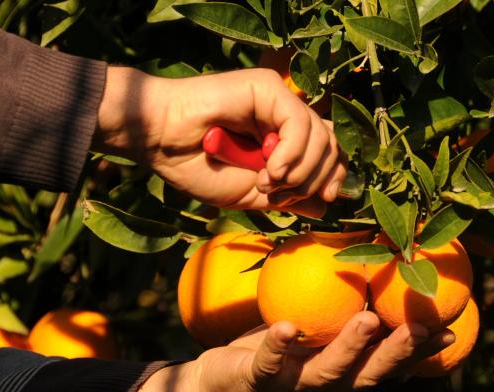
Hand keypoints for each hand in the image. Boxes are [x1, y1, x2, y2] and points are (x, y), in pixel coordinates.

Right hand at [94, 66, 345, 216]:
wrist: (160, 142)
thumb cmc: (196, 167)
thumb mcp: (250, 193)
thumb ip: (289, 196)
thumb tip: (326, 203)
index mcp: (282, 139)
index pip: (328, 152)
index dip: (333, 176)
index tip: (323, 199)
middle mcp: (284, 115)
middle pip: (331, 144)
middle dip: (314, 179)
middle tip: (279, 194)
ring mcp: (277, 99)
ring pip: (320, 135)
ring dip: (299, 171)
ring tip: (267, 182)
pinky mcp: (267, 87)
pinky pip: (299, 123)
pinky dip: (290, 153)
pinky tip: (270, 168)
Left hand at [129, 311, 454, 391]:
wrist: (219, 381)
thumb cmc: (273, 345)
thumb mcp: (311, 324)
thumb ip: (339, 305)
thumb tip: (367, 259)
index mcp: (342, 368)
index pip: (388, 361)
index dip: (419, 349)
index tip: (449, 328)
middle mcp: (324, 382)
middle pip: (370, 372)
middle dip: (398, 352)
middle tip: (423, 327)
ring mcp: (291, 384)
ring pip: (329, 372)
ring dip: (351, 348)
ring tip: (368, 320)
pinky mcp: (257, 381)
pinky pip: (268, 364)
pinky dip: (277, 348)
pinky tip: (287, 327)